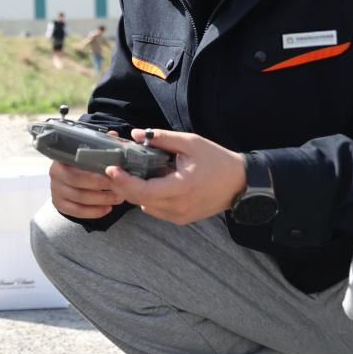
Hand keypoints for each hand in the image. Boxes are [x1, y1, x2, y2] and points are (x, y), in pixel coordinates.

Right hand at [48, 160, 123, 218]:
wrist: (75, 178)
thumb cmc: (86, 164)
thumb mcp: (91, 154)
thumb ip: (102, 153)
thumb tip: (119, 151)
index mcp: (63, 157)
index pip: (77, 163)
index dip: (95, 169)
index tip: (114, 174)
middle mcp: (56, 173)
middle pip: (78, 181)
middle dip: (101, 186)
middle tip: (119, 187)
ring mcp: (56, 190)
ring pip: (80, 198)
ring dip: (102, 199)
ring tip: (118, 198)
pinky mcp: (60, 204)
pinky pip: (77, 211)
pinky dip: (94, 212)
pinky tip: (107, 208)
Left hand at [102, 129, 246, 224]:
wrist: (240, 183)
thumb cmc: (217, 160)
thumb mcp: (190, 143)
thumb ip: (162, 138)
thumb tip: (135, 134)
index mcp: (181, 187)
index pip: (142, 190)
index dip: (123, 181)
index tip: (111, 168)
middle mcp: (178, 206)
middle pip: (138, 199)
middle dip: (122, 185)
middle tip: (113, 169)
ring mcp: (180, 215)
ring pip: (144, 205)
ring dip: (134, 192)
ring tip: (131, 174)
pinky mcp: (181, 219)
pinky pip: (155, 209)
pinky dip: (147, 197)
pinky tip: (150, 182)